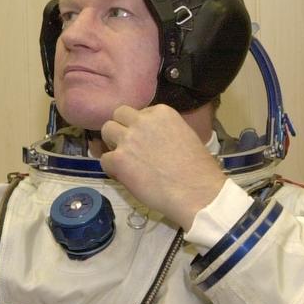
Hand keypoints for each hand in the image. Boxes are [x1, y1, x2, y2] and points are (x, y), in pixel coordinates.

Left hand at [98, 105, 224, 228]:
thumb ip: (164, 130)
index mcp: (162, 112)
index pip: (139, 112)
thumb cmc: (199, 169)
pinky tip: (124, 177)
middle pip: (118, 115)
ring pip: (106, 130)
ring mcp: (128, 139)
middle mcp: (142, 121)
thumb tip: (152, 138)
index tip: (145, 141)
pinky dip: (112, 168)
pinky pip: (104, 159)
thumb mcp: (185, 135)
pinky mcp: (118, 159)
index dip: (139, 127)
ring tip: (124, 160)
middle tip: (130, 147)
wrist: (196, 192)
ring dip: (113, 144)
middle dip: (121, 129)